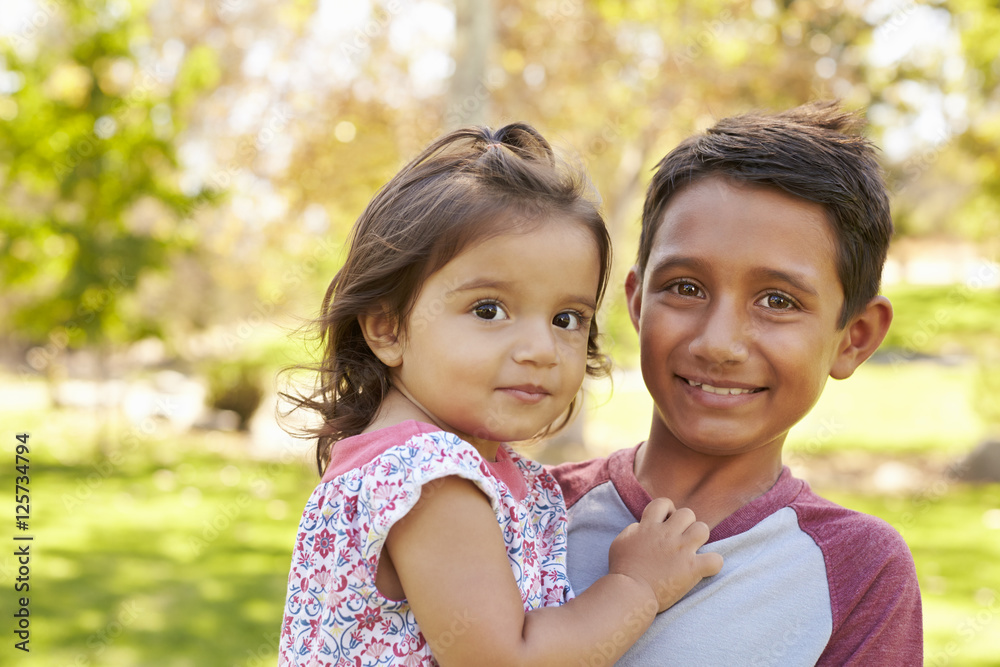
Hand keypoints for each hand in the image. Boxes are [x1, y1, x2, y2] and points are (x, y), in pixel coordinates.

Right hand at [608, 497, 723, 612]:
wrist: (629, 593)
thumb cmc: (622, 570)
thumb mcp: (620, 542)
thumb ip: (633, 530)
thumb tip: (642, 526)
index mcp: (649, 527)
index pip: (663, 503)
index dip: (668, 510)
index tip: (666, 523)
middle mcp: (667, 535)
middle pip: (687, 513)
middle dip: (686, 524)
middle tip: (681, 539)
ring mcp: (681, 551)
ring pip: (703, 529)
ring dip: (700, 539)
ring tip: (692, 550)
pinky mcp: (692, 569)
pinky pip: (715, 560)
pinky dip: (713, 564)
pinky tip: (704, 569)